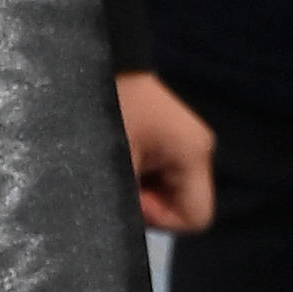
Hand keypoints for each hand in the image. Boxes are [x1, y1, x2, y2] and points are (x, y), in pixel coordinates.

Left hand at [116, 68, 216, 238]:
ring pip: (165, 191)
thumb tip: (121, 229)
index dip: (159, 218)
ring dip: (137, 189)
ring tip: (111, 168)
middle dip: (146, 204)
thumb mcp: (115, 162)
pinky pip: (155, 173)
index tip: (129, 197)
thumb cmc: (107, 109)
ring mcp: (182, 143)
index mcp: (194, 154)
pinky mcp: (164, 138)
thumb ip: (126, 201)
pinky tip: (116, 160)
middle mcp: (196, 150)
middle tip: (114, 182)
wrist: (95, 63)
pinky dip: (135, 175)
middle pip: (179, 205)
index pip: (195, 218)